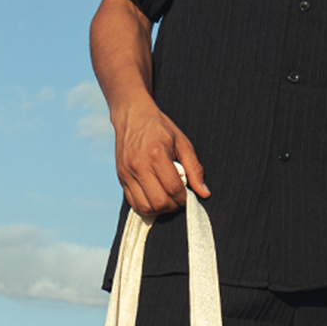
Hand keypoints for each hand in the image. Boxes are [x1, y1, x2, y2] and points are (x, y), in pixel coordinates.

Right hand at [113, 100, 208, 214]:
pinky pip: (134, 203)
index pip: (173, 189)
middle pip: (159, 202)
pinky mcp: (121, 178)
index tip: (188, 195)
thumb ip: (195, 168)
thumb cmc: (160, 128)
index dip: (184, 198)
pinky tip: (155, 198)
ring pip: (144, 207)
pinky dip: (146, 207)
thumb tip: (204, 192)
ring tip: (167, 199)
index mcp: (156, 155)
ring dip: (160, 209)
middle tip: (179, 199)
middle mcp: (139, 166)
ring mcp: (127, 174)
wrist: (132, 116)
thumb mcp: (182, 143)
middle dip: (173, 206)